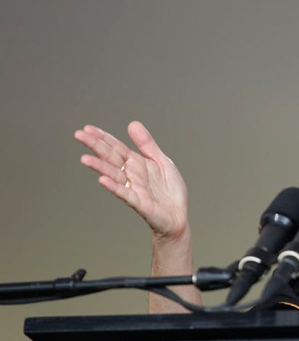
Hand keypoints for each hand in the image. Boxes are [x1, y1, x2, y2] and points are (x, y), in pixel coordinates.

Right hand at [75, 121, 188, 240]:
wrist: (178, 216)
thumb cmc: (169, 191)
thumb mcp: (162, 161)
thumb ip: (147, 144)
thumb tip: (132, 123)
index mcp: (137, 164)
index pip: (116, 148)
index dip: (103, 138)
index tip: (87, 128)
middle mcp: (132, 175)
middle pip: (111, 158)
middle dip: (96, 147)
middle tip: (79, 135)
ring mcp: (134, 189)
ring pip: (114, 176)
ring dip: (99, 167)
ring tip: (85, 158)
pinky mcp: (140, 204)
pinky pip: (125, 194)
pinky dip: (114, 187)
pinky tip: (103, 180)